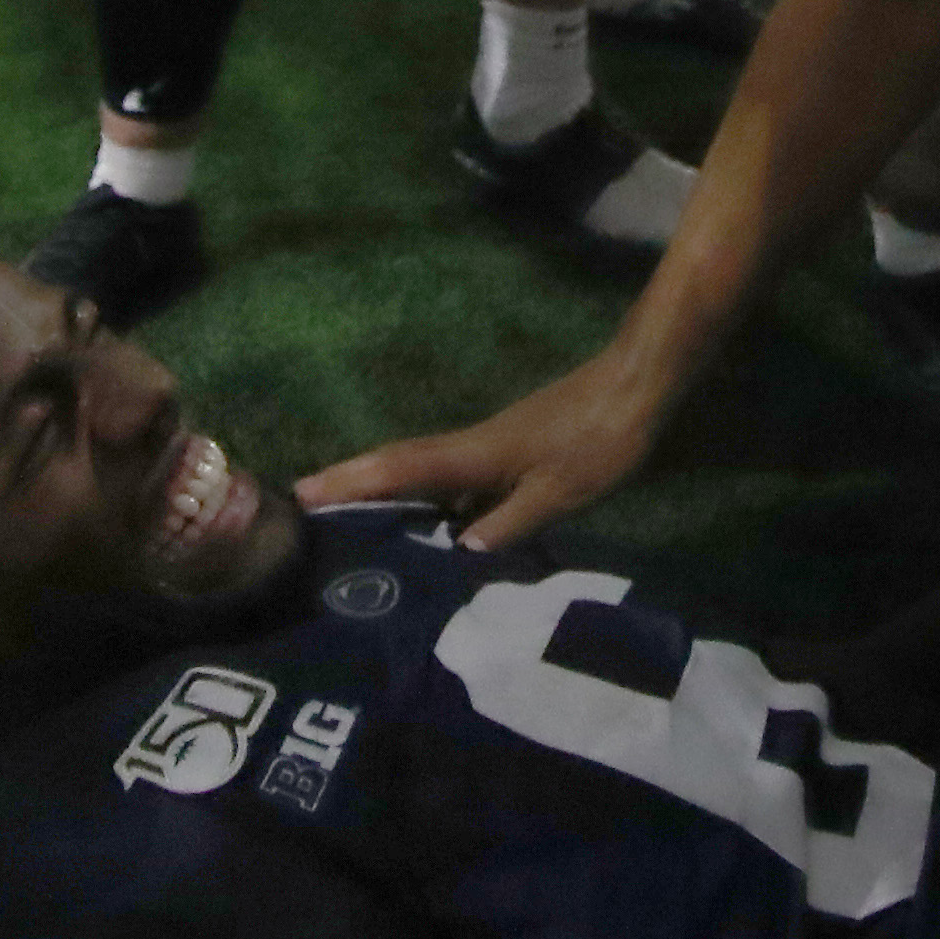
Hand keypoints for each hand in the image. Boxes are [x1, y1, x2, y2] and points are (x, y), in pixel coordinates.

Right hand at [297, 326, 680, 550]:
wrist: (639, 384)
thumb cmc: (599, 438)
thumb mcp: (559, 492)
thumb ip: (508, 524)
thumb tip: (456, 554)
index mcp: (475, 454)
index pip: (400, 468)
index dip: (351, 482)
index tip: (300, 492)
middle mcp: (472, 445)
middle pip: (400, 463)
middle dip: (351, 481)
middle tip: (303, 504)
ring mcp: (492, 445)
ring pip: (425, 470)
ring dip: (386, 489)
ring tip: (353, 523)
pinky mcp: (512, 449)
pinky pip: (455, 477)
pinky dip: (430, 496)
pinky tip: (436, 526)